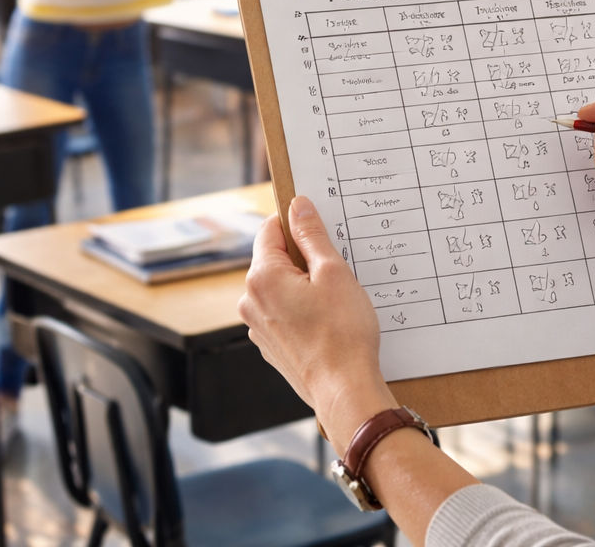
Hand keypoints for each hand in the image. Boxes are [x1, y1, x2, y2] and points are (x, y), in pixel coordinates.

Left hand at [238, 199, 397, 454]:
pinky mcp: (270, 345)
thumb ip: (312, 235)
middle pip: (274, 258)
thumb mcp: (333, 272)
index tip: (320, 227)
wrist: (344, 390)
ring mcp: (258, 326)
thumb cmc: (343, 332)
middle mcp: (250, 301)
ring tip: (334, 298)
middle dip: (302, 257)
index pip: (270, 229)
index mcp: (262, 277)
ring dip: (303, 284)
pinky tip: (327, 319)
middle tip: (335, 268)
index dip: (295, 223)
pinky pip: (282, 312)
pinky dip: (301, 308)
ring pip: (279, 286)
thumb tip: (298, 206)